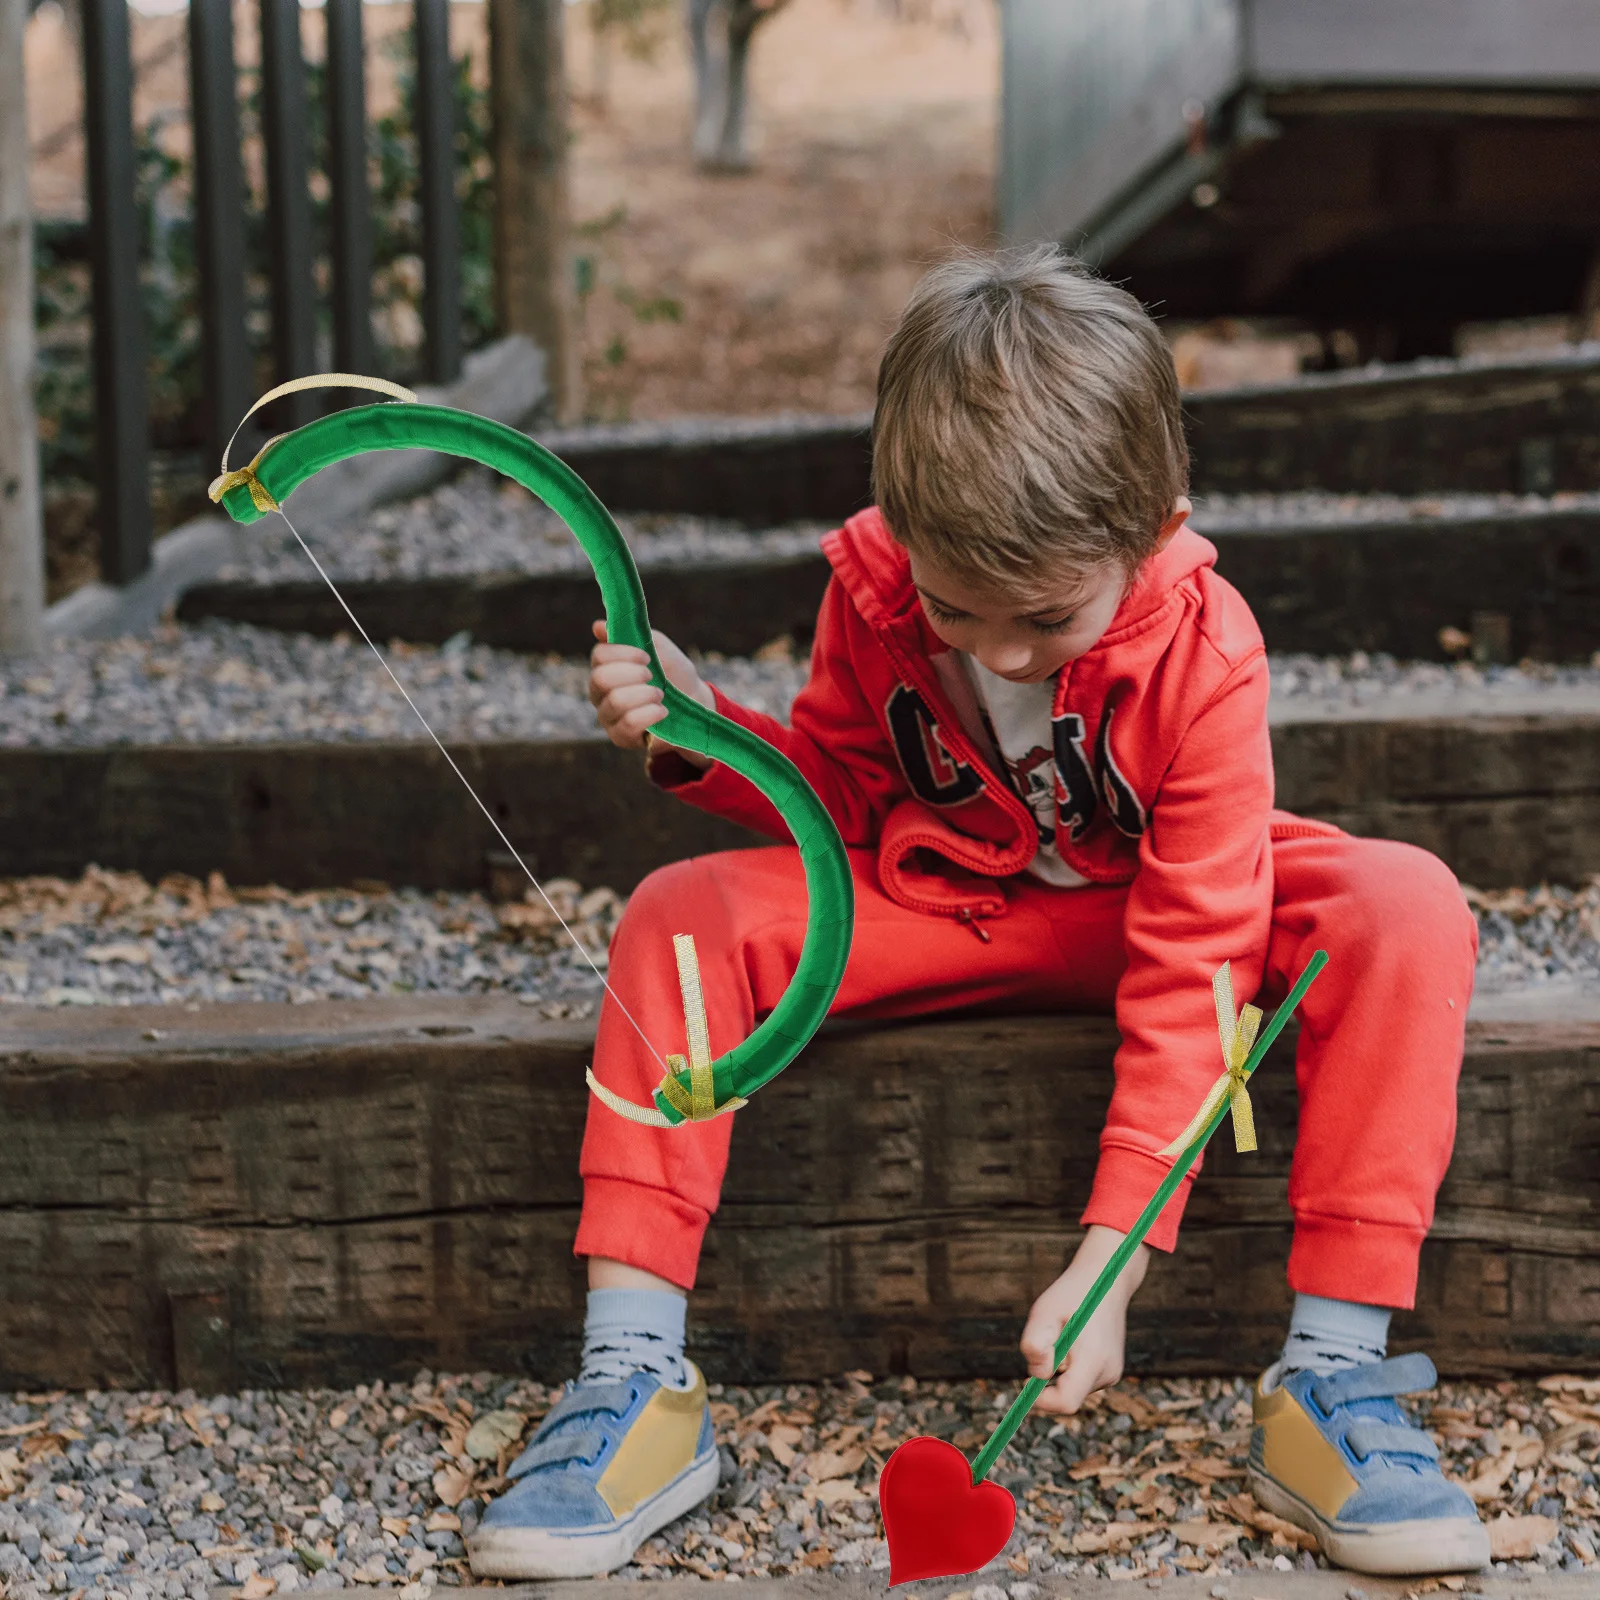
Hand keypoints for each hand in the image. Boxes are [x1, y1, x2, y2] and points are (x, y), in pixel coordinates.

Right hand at [589, 620, 715, 767]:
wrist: (695, 702)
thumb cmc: (673, 672)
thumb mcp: (658, 647)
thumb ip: (632, 635)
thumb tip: (597, 626)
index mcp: (606, 666)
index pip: (599, 656)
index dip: (623, 653)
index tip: (647, 657)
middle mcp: (600, 692)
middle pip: (600, 679)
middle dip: (632, 674)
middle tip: (653, 675)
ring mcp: (608, 716)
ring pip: (615, 702)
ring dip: (645, 694)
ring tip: (661, 694)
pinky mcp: (620, 737)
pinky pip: (627, 725)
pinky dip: (649, 714)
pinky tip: (662, 711)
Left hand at [1019, 1225, 1149, 1414]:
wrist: (1106, 1279)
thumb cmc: (1071, 1294)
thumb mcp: (1044, 1311)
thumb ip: (1035, 1343)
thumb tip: (1036, 1375)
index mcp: (1094, 1360)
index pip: (1066, 1402)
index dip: (1042, 1400)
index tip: (1025, 1383)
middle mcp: (1108, 1373)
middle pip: (1068, 1396)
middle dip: (1049, 1379)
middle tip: (1047, 1341)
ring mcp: (1112, 1373)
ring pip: (1073, 1388)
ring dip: (1059, 1370)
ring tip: (1063, 1334)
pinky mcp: (1110, 1371)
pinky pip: (1081, 1380)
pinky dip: (1070, 1367)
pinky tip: (1074, 1339)